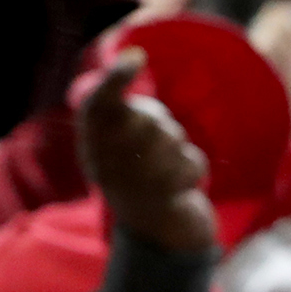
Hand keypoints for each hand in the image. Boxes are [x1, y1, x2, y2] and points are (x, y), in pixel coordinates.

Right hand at [76, 51, 217, 254]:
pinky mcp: (163, 203)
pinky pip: (191, 163)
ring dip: (181, 151)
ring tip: (171, 174)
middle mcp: (108, 167)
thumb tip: (134, 54)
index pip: (97, 107)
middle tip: (162, 151)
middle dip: (164, 127)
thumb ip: (121, 105)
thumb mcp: (129, 141)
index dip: (114, 80)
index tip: (136, 58)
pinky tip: (183, 190)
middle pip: (147, 120)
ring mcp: (134, 186)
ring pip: (172, 140)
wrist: (163, 237)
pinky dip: (195, 171)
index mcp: (95, 151)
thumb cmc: (146, 180)